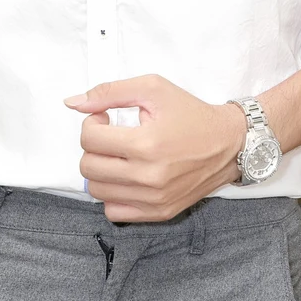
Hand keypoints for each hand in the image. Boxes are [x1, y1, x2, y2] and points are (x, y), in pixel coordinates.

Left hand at [64, 74, 246, 221]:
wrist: (229, 143)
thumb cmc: (191, 113)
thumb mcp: (153, 89)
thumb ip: (109, 92)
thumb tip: (72, 102)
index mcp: (146, 144)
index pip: (89, 139)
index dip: (91, 124)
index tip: (106, 119)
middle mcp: (149, 176)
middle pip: (88, 167)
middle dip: (93, 147)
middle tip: (111, 136)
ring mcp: (154, 199)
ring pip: (97, 191)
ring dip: (101, 170)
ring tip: (119, 156)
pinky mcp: (160, 212)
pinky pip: (114, 212)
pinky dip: (113, 194)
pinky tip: (127, 176)